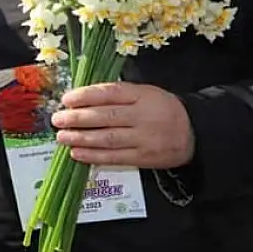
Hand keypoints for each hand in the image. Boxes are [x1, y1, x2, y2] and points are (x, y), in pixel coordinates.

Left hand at [53, 82, 194, 168]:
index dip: (86, 96)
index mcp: (143, 95)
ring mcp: (144, 138)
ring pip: (107, 138)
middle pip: (106, 116)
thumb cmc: (162, 110)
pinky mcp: (144, 158)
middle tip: (58, 119)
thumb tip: (81, 99)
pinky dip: (93, 156)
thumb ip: (118, 95)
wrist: (194, 133)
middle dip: (77, 118)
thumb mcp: (146, 93)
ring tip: (62, 137)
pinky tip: (77, 153)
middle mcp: (143, 116)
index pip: (110, 93)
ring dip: (81, 138)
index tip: (66, 99)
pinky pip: (115, 157)